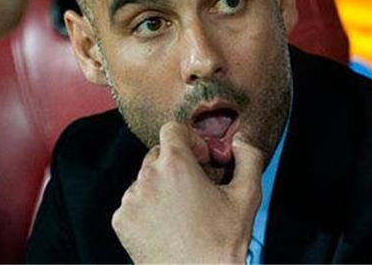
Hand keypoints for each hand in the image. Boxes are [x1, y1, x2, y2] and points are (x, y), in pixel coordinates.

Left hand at [112, 122, 264, 262]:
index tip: (202, 160)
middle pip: (158, 153)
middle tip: (196, 189)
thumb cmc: (223, 243)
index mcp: (175, 164)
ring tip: (182, 213)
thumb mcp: (247, 196)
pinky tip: (167, 226)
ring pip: (145, 179)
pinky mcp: (121, 220)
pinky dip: (148, 209)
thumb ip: (249, 157)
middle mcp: (147, 177)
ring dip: (162, 187)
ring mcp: (130, 200)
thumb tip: (241, 139)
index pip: (172, 129)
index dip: (190, 140)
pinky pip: (133, 202)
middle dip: (177, 164)